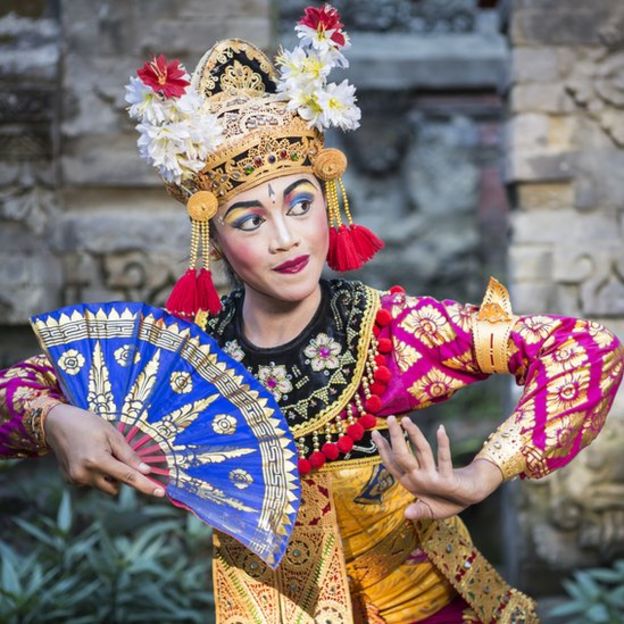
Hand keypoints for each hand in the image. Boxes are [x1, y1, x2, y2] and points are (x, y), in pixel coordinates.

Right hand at [45, 404, 164, 497]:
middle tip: (116, 453)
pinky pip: (93, 483)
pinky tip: (89, 457)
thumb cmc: (88, 424)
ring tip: (100, 452)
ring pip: (105, 486)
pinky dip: (97, 474)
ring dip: (110, 475)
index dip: (146, 485)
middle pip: (117, 485)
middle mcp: (85, 474)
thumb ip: (129, 455)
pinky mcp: (70, 481)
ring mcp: (75, 480)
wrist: (57, 423)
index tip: (161, 493)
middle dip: (122, 474)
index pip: (128, 477)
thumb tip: (146, 471)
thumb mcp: (112, 434)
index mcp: (97, 460)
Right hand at [371, 416, 502, 520]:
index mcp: (409, 483)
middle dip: (396, 437)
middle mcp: (418, 480)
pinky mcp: (448, 479)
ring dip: (415, 434)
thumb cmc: (445, 498)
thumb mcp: (427, 504)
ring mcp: (433, 479)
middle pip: (403, 455)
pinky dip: (443, 443)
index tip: (374, 433)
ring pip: (421, 452)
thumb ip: (416, 507)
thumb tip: (406, 514)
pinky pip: (445, 458)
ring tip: (407, 420)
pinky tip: (441, 429)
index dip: (383, 448)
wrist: (470, 499)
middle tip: (390, 418)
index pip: (392, 463)